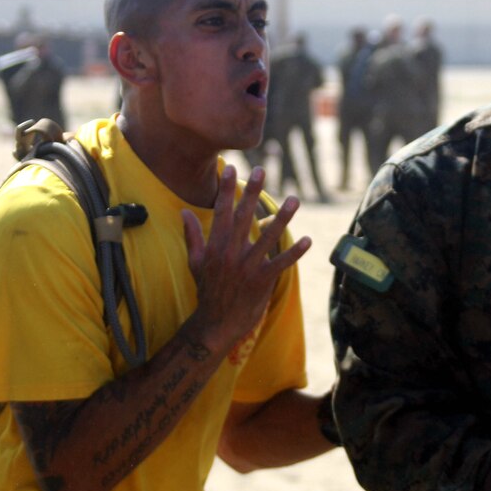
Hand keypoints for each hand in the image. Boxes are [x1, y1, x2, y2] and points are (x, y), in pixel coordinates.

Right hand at [181, 165, 310, 353]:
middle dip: (253, 192)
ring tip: (295, 199)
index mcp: (214, 246)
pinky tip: (307, 240)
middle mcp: (230, 253)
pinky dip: (294, 252)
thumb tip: (183, 211)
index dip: (226, 189)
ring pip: (267, 237)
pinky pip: (281, 263)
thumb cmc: (207, 291)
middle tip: (262, 170)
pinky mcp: (261, 280)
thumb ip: (192, 235)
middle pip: (243, 217)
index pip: (221, 211)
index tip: (230, 167)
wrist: (215, 323)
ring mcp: (247, 267)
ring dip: (283, 218)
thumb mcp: (194, 262)